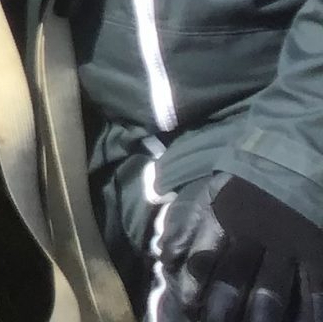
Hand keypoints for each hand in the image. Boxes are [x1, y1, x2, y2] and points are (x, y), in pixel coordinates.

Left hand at [157, 173, 322, 321]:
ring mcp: (288, 245)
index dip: (194, 283)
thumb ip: (187, 229)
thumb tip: (164, 259)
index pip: (203, 254)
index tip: (188, 305)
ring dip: (261, 313)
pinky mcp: (316, 254)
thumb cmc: (241, 190)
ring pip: (272, 286)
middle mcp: (254, 233)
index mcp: (222, 217)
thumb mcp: (208, 197)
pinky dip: (307, 311)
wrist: (290, 165)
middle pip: (236, 274)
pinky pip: (314, 289)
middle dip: (224, 304)